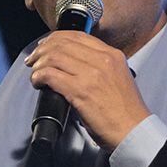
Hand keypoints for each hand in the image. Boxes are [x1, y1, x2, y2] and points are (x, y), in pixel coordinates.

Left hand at [24, 31, 150, 148]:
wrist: (134, 130)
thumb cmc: (124, 110)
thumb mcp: (117, 77)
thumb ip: (99, 66)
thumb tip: (72, 63)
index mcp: (112, 55)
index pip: (77, 36)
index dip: (55, 39)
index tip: (44, 46)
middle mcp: (103, 60)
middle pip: (62, 44)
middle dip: (41, 50)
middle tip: (32, 60)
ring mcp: (92, 74)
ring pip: (53, 57)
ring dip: (38, 64)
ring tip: (34, 73)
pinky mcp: (81, 90)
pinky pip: (50, 75)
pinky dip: (38, 77)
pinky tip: (37, 83)